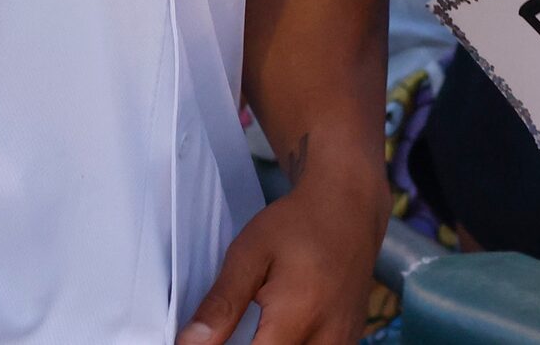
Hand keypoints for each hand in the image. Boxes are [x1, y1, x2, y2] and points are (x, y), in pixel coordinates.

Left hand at [181, 170, 384, 344]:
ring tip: (258, 325)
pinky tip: (279, 328)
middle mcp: (327, 340)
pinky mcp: (349, 341)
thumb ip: (222, 304)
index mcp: (297, 319)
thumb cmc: (298, 224)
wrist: (348, 209)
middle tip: (233, 327)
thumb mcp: (250, 253)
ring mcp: (343, 344)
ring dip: (272, 344)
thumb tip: (190, 343)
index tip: (214, 335)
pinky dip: (293, 343)